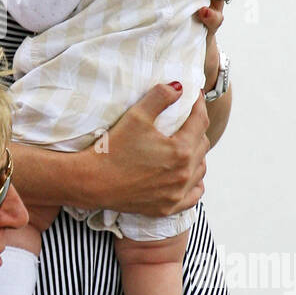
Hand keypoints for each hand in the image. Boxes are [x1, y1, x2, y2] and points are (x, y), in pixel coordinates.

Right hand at [78, 83, 208, 217]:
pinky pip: (194, 195)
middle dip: (196, 127)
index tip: (194, 95)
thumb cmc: (113, 149)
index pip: (200, 121)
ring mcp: (177, 193)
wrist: (93, 182)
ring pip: (200, 169)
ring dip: (197, 154)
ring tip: (186, 144)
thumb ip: (160, 98)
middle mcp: (184, 173)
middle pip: (202, 144)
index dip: (198, 104)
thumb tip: (178, 87)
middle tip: (185, 118)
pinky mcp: (168, 207)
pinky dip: (194, 183)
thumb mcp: (136, 116)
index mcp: (181, 150)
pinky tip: (188, 175)